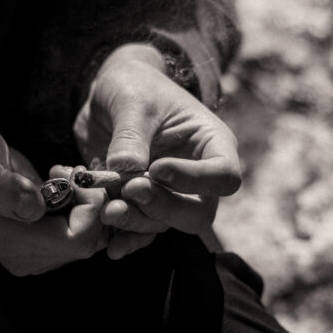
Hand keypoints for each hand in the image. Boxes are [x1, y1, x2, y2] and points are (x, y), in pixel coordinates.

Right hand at [0, 119, 108, 275]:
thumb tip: (34, 208)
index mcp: (9, 242)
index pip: (76, 240)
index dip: (89, 208)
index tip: (73, 175)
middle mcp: (24, 258)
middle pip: (87, 242)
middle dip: (90, 204)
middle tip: (68, 171)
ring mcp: (34, 257)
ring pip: (88, 240)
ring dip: (87, 204)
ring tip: (63, 175)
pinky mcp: (42, 248)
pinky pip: (80, 235)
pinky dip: (83, 209)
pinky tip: (63, 185)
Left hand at [74, 44, 240, 257]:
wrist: (108, 98)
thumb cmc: (133, 87)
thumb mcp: (132, 100)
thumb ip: (131, 135)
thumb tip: (127, 169)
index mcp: (212, 144)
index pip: (224, 177)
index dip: (194, 180)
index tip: (157, 168)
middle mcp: (198, 176)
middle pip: (198, 212)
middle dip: (164, 208)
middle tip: (130, 189)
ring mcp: (172, 195)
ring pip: (166, 225)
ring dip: (137, 222)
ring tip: (108, 209)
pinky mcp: (144, 206)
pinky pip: (142, 232)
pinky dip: (125, 238)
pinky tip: (110, 245)